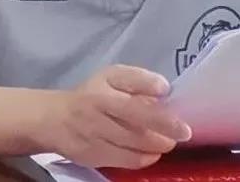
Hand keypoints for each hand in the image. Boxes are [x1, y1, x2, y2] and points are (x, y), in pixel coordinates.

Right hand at [41, 64, 191, 168]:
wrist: (55, 119)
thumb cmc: (91, 94)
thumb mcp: (112, 76)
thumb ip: (139, 79)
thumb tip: (164, 89)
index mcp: (103, 94)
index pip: (135, 108)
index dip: (162, 119)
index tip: (183, 126)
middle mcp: (97, 119)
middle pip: (137, 133)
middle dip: (164, 136)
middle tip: (180, 134)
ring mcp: (94, 141)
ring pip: (133, 151)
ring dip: (156, 148)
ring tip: (166, 142)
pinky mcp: (93, 158)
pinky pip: (125, 162)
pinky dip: (143, 159)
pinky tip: (151, 152)